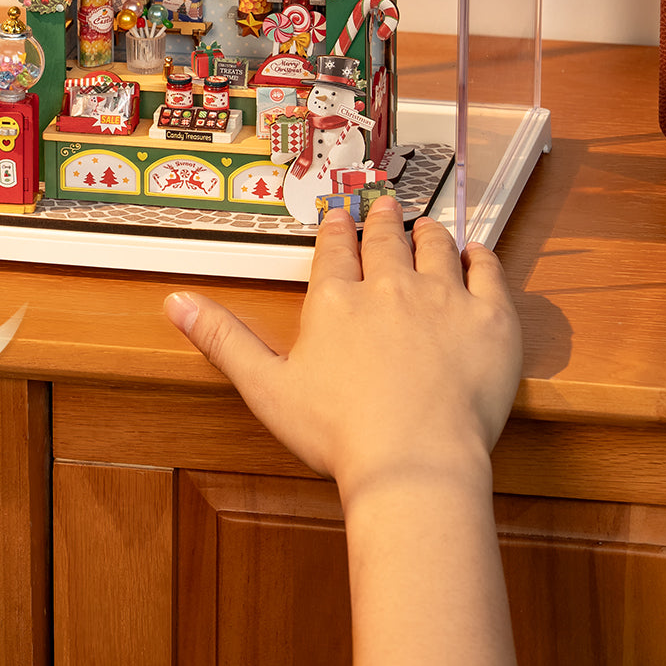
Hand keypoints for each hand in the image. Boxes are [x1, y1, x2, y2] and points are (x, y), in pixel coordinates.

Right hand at [164, 196, 521, 506]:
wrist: (414, 460)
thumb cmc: (340, 434)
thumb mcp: (267, 388)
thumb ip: (222, 339)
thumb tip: (176, 302)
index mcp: (337, 300)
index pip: (336, 250)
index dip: (337, 229)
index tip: (340, 215)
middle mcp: (389, 286)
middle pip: (385, 240)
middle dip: (382, 219)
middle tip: (383, 205)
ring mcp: (443, 298)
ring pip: (435, 247)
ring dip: (428, 232)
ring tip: (426, 225)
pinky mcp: (488, 319)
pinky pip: (488, 273)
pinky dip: (481, 259)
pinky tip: (477, 254)